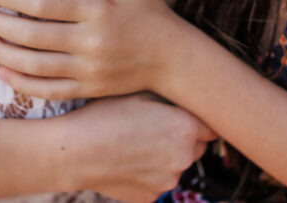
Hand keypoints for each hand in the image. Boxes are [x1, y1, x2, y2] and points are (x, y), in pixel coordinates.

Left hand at [0, 0, 187, 99]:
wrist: (175, 61)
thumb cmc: (151, 15)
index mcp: (97, 11)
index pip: (44, 5)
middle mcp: (90, 42)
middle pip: (33, 35)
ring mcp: (89, 70)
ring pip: (35, 65)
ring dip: (2, 53)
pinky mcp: (89, 90)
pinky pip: (49, 90)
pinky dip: (23, 83)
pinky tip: (3, 71)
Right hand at [59, 93, 215, 201]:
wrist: (75, 151)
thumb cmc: (105, 115)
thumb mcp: (140, 94)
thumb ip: (171, 101)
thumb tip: (185, 103)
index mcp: (186, 128)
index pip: (211, 126)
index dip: (196, 119)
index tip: (183, 115)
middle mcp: (184, 158)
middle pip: (195, 147)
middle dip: (182, 139)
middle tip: (152, 127)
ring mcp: (168, 182)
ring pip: (175, 166)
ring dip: (164, 157)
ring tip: (133, 144)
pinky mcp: (151, 197)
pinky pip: (156, 182)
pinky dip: (147, 174)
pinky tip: (126, 161)